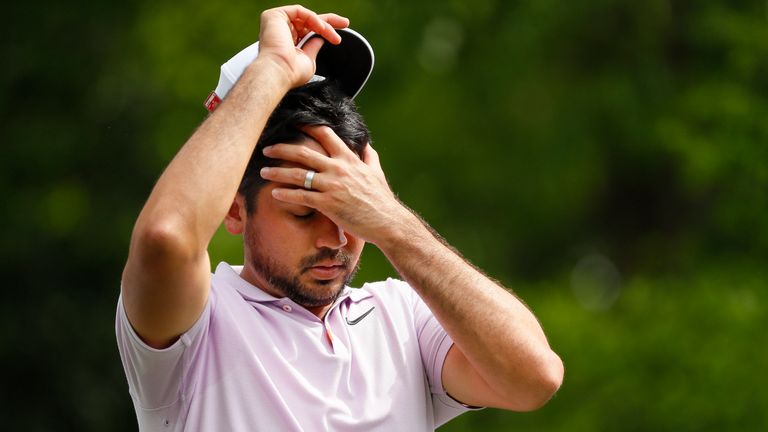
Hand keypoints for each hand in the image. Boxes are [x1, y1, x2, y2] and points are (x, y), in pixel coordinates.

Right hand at [257, 6, 349, 87]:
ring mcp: (276, 23)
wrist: (279, 72)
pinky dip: (312, 18)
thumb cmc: (291, 72)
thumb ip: (313, 48)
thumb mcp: (308, 60)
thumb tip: (320, 40)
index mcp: (287, 43)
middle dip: (329, 21)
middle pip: (308, 21)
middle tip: (345, 23)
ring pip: (306, 17)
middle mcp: (280, 32)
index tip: (338, 36)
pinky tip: (321, 28)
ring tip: (333, 36)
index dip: (325, 30)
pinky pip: (298, 11)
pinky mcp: (273, 16)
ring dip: (323, 24)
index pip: (307, 31)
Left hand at [259, 126, 411, 244]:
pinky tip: (274, 193)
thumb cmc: (381, 199)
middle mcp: (338, 168)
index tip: (292, 124)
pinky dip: (286, 194)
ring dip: (277, 172)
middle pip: (304, 152)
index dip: (306, 127)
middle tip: (267, 148)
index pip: (325, 134)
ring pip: (298, 174)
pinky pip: (302, 196)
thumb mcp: (376, 173)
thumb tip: (367, 145)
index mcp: (348, 159)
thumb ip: (369, 157)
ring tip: (263, 172)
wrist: (388, 222)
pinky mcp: (328, 204)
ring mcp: (333, 186)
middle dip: (282, 149)